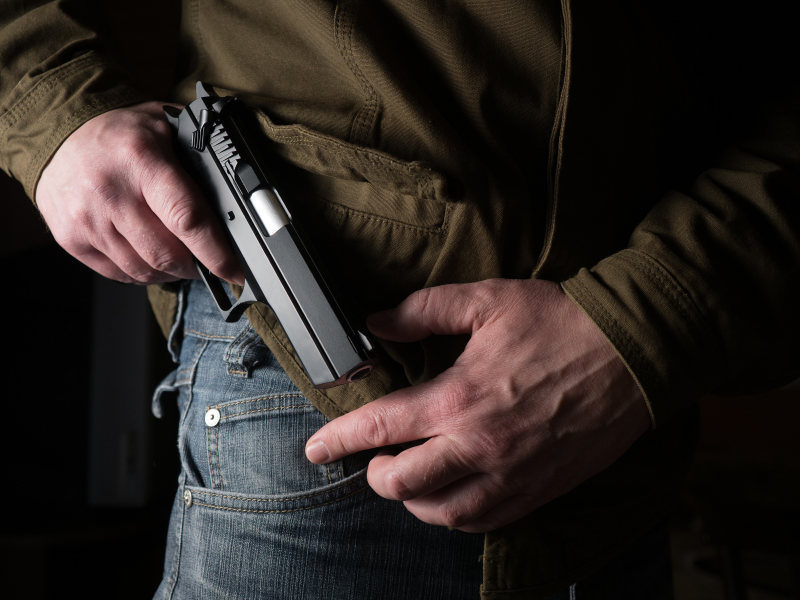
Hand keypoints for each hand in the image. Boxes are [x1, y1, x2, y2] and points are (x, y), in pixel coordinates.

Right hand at [36, 101, 241, 283]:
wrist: (59, 133)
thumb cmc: (121, 133)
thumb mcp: (166, 125)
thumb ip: (199, 156)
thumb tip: (235, 198)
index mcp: (142, 160)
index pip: (187, 219)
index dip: (215, 252)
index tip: (234, 269)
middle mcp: (111, 192)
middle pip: (167, 254)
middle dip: (197, 266)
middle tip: (210, 262)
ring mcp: (88, 219)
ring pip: (144, 270)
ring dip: (172, 273)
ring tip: (182, 260)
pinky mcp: (72, 239)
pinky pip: (120, 274)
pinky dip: (144, 274)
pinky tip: (152, 259)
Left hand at [305, 279, 649, 532]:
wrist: (634, 352)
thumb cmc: (562, 323)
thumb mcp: (487, 300)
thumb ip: (423, 310)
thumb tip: (377, 322)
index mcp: (459, 398)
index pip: (379, 428)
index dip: (337, 440)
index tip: (315, 449)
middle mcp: (480, 446)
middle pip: (402, 484)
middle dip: (373, 473)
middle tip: (373, 456)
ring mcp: (511, 474)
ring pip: (442, 514)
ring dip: (413, 501)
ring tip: (409, 478)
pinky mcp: (539, 488)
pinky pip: (486, 521)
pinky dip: (457, 515)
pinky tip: (452, 495)